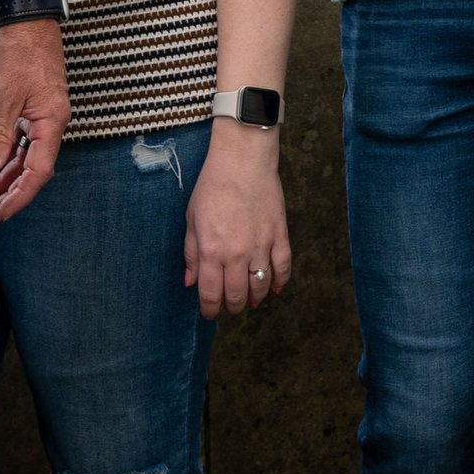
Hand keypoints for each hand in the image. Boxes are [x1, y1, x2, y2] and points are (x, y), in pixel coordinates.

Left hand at [0, 16, 71, 227]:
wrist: (24, 18)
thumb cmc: (19, 51)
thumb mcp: (4, 94)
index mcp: (51, 121)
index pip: (39, 170)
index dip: (20, 195)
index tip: (1, 212)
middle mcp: (50, 123)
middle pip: (33, 169)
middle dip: (11, 194)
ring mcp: (40, 116)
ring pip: (25, 157)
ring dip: (5, 179)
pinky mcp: (29, 108)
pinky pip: (19, 142)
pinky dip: (5, 158)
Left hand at [184, 135, 292, 317]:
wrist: (242, 161)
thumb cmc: (212, 186)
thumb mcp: (192, 219)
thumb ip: (191, 253)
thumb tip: (191, 282)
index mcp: (211, 251)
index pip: (211, 293)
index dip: (210, 309)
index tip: (210, 313)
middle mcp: (237, 254)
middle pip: (237, 295)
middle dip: (232, 306)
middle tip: (230, 306)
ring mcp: (261, 246)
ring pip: (260, 286)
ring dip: (254, 298)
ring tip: (250, 301)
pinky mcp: (280, 235)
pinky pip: (283, 267)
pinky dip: (279, 282)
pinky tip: (274, 288)